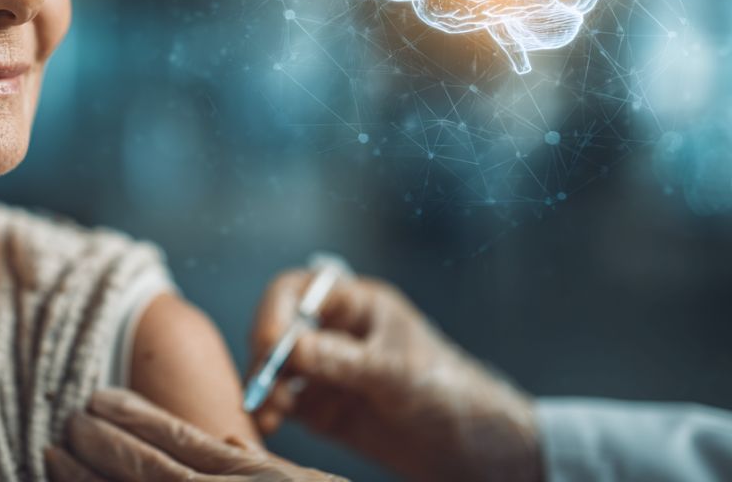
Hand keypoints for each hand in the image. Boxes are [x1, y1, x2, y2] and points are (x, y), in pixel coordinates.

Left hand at [46, 388, 347, 481]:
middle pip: (153, 471)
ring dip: (91, 478)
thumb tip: (224, 446)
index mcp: (254, 481)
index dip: (137, 417)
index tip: (100, 398)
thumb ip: (254, 470)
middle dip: (103, 444)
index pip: (184, 442)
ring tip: (53, 453)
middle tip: (65, 420)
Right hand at [251, 273, 542, 481]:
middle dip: (266, 357)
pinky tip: (271, 426)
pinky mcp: (326, 409)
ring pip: (278, 370)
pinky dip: (274, 412)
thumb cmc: (451, 394)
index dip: (276, 313)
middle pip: (279, 331)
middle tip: (265, 388)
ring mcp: (329, 372)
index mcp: (357, 306)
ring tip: (268, 416)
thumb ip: (344, 361)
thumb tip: (292, 347)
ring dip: (266, 388)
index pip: (297, 292)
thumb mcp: (397, 374)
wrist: (479, 452)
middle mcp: (337, 334)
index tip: (270, 345)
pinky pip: (288, 405)